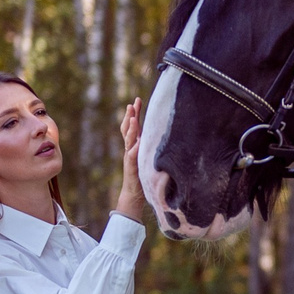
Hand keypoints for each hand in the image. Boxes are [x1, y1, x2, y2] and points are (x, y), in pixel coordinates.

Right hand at [114, 99, 148, 222]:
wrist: (134, 194)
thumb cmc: (144, 176)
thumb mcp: (149, 157)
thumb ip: (151, 146)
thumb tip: (164, 134)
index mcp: (135, 145)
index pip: (134, 126)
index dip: (134, 113)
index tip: (136, 100)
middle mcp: (130, 148)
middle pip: (128, 128)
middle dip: (130, 115)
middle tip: (133, 103)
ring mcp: (129, 156)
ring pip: (128, 140)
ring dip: (130, 129)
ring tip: (132, 118)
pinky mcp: (131, 166)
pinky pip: (132, 156)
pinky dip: (134, 148)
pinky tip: (138, 141)